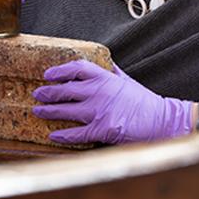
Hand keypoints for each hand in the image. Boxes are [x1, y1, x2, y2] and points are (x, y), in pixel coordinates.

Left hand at [32, 60, 193, 144]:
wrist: (160, 120)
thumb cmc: (143, 100)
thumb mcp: (126, 80)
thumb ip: (113, 72)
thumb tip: (106, 62)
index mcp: (104, 77)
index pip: (76, 68)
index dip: (59, 71)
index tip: (47, 74)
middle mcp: (98, 91)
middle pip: (65, 89)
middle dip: (48, 92)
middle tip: (37, 94)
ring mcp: (98, 110)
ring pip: (66, 110)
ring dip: (49, 111)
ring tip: (38, 111)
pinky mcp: (101, 129)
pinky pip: (77, 133)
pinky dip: (63, 135)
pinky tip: (54, 136)